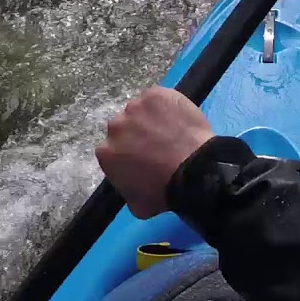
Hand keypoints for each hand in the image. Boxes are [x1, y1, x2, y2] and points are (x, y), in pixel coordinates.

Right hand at [96, 87, 214, 218]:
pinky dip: (166, 105)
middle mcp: (115, 126)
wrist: (194, 170)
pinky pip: (158, 97)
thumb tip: (130, 185)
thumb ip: (126, 191)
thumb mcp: (137, 205)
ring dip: (151, 118)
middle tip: (158, 144)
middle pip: (124, 126)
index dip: (128, 152)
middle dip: (136, 133)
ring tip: (171, 130)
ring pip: (140, 110)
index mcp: (105, 152)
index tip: (142, 157)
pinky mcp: (156, 94)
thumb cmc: (164, 191)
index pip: (112, 149)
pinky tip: (178, 117)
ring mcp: (135, 106)